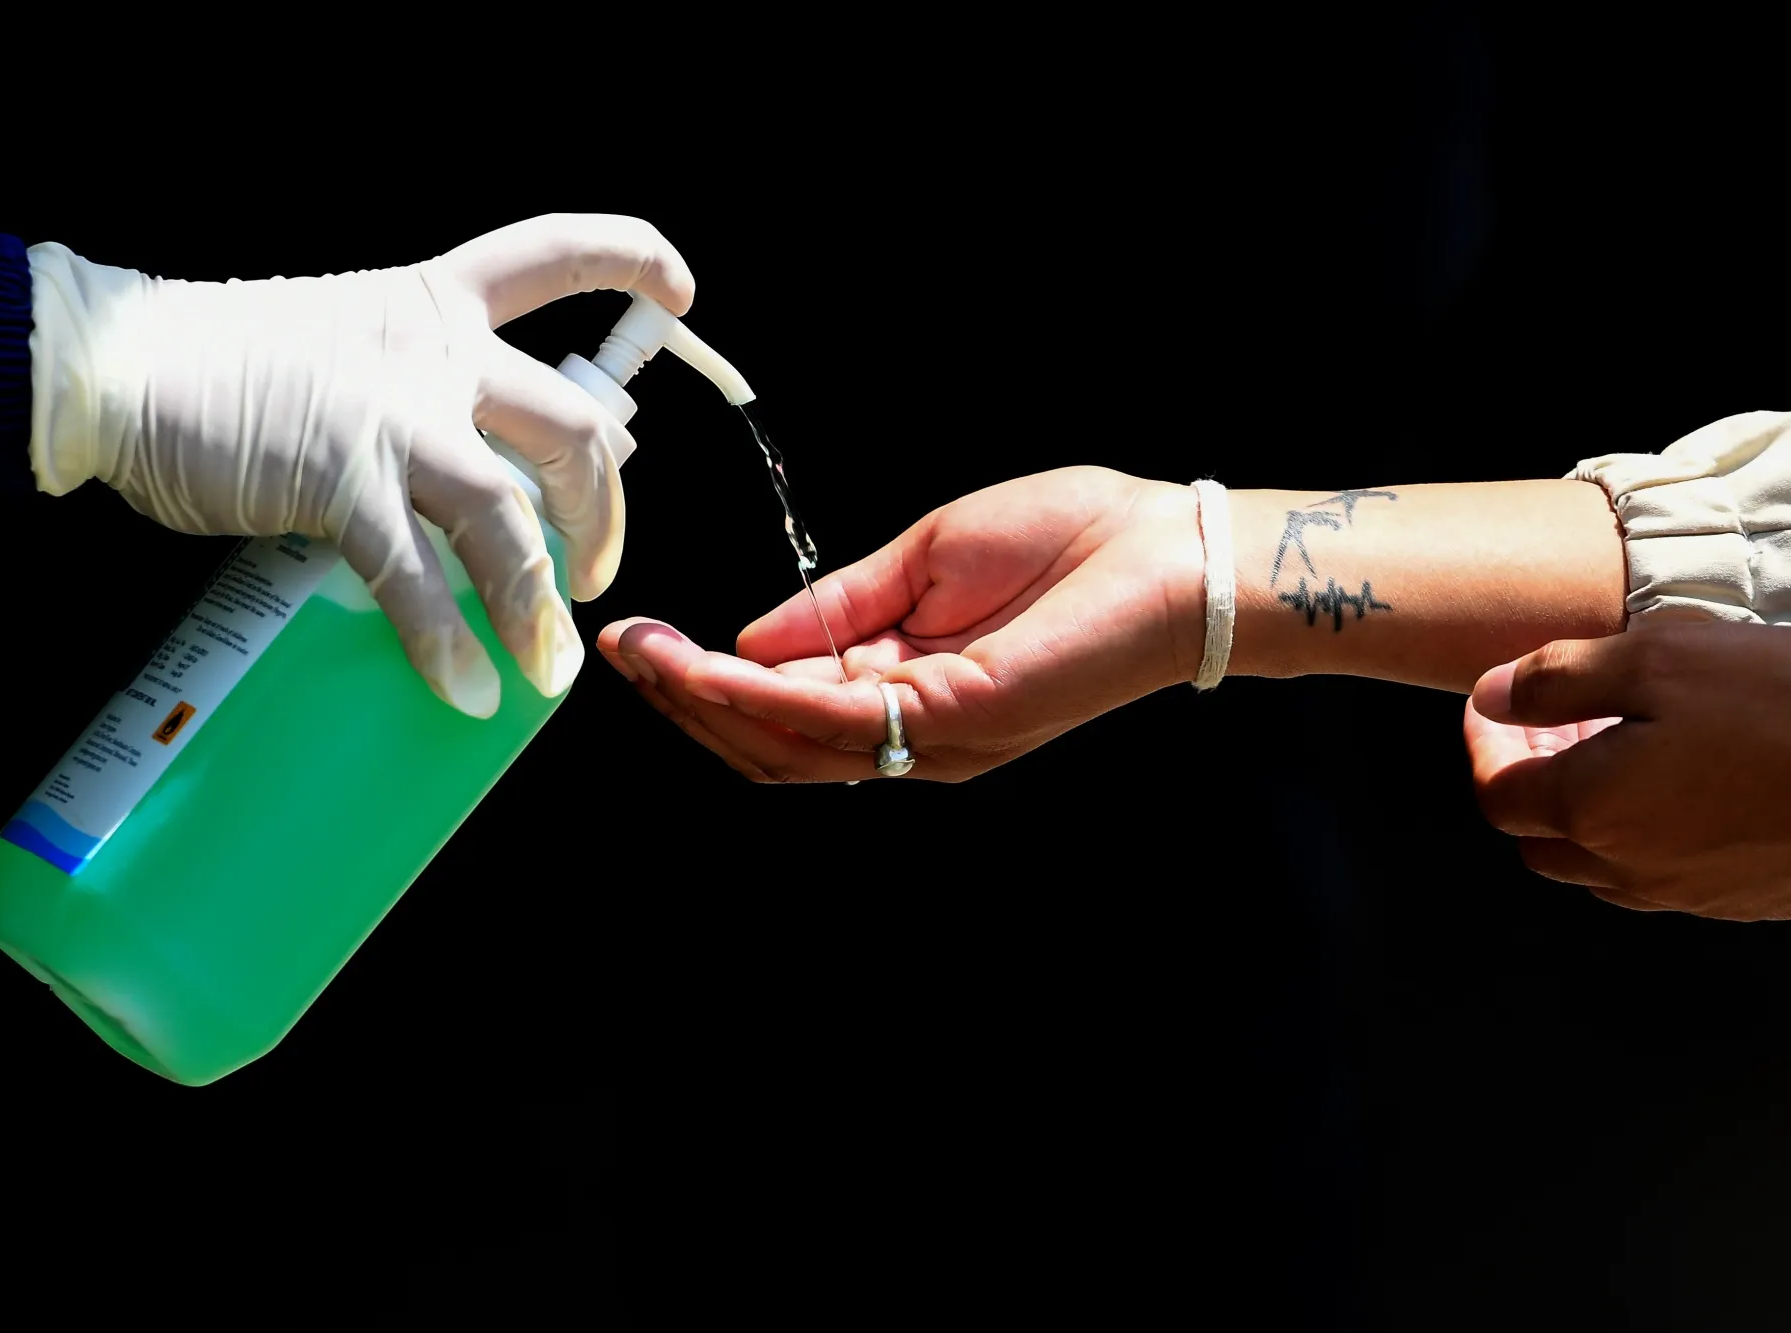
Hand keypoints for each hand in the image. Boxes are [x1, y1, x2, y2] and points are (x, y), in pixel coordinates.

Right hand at [27, 214, 695, 715]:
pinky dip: (447, 640)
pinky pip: (416, 577)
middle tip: (596, 569)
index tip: (679, 291)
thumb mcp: (344, 347)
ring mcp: (389, 416)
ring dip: (542, 600)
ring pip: (510, 513)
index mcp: (430, 302)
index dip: (631, 263)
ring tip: (549, 663)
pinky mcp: (339, 482)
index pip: (552, 253)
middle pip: (572, 427)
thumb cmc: (219, 364)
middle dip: (605, 511)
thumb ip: (415, 396)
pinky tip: (466, 688)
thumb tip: (480, 479)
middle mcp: (428, 351)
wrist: (112, 364)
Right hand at [597, 468, 1204, 781]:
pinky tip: (706, 661)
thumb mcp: (924, 561)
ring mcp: (931, 737)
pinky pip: (833, 720)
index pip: (782, 708)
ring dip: (703, 701)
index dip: (703, 679)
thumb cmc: (1070, 541)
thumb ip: (838, 608)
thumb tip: (748, 638)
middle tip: (622, 651)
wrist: (1168, 549)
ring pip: (788, 746)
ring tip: (643, 656)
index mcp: (903, 689)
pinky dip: (759, 694)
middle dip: (686, 699)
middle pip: (770, 743)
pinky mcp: (953, 721)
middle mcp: (909, 731)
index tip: (640, 637)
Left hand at [1463, 621, 1790, 919]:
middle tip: (1549, 722)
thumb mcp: (1657, 657)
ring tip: (1614, 743)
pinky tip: (1679, 780)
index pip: (1495, 794)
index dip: (1484, 746)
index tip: (1494, 706)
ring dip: (1585, 809)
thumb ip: (1556, 680)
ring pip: (1597, 864)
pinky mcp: (1740, 899)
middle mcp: (1626, 867)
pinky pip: (1661, 875)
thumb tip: (1492, 698)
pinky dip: (1643, 833)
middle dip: (1526, 779)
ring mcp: (1686, 891)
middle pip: (1535, 838)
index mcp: (1590, 809)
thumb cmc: (1783, 706)